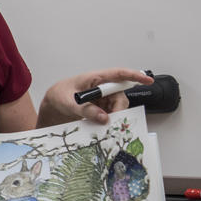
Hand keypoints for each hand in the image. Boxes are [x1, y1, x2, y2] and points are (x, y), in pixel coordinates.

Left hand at [38, 68, 152, 126]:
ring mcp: (103, 98)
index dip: (134, 76)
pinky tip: (99, 126)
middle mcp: (102, 87)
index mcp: (95, 78)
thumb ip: (85, 109)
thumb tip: (103, 117)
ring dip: (113, 117)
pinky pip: (111, 115)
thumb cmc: (59, 95)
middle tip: (111, 120)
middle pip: (120, 97)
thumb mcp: (68, 102)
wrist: (53, 103)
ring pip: (117, 108)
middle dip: (119, 109)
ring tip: (100, 124)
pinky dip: (108, 122)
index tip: (147, 79)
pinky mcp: (101, 108)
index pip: (118, 74)